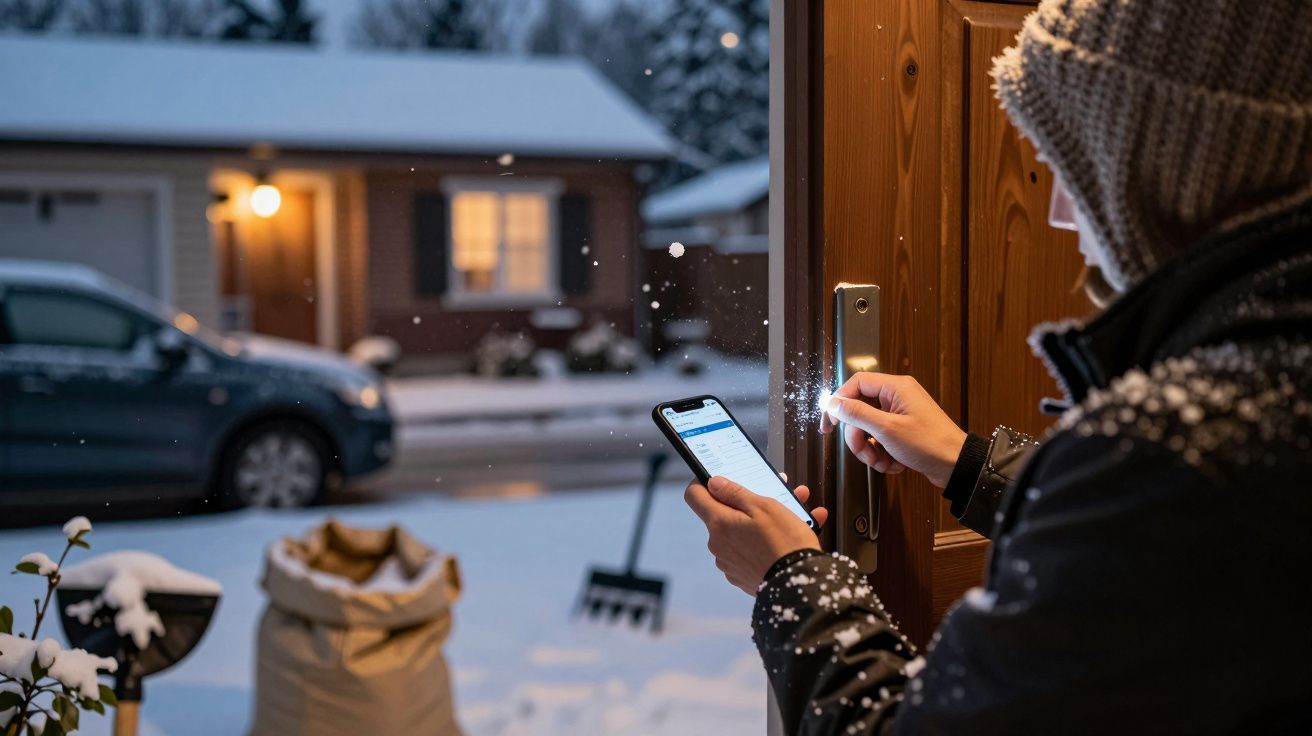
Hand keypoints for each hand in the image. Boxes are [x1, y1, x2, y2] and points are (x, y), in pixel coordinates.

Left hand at [685, 477, 827, 595]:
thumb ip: (735, 493)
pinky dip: (767, 542)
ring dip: (762, 522)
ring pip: (742, 533)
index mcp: (719, 524)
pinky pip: (751, 552)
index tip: (717, 479)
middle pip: (724, 514)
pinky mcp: (743, 576)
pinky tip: (793, 535)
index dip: (703, 482)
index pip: (695, 496)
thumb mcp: (764, 507)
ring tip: (797, 513)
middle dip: (747, 502)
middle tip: (776, 493)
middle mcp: (718, 545)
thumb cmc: (784, 542)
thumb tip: (713, 483)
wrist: (800, 586)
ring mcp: (729, 563)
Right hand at [820, 372, 966, 487]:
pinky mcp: (903, 430)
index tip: (830, 422)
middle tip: (863, 451)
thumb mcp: (887, 429)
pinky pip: (880, 439)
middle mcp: (897, 397)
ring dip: (870, 449)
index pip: (856, 384)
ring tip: (882, 462)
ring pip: (869, 428)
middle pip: (860, 410)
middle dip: (858, 436)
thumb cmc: (930, 444)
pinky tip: (893, 463)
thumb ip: (857, 414)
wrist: (956, 466)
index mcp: (895, 388)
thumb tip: (834, 403)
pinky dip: (882, 454)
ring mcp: (900, 414)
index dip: (839, 402)